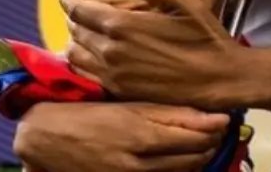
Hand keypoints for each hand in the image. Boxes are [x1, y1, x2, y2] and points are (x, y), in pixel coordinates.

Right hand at [13, 102, 228, 171]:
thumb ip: (169, 112)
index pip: (195, 135)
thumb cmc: (91, 114)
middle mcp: (138, 158)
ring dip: (198, 160)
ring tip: (204, 148)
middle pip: (192, 156)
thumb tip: (208, 116)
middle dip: (210, 145)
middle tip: (217, 133)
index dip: (215, 129)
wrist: (46, 137)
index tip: (224, 120)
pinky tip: (182, 164)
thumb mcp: (130, 105)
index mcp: (141, 131)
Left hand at [62, 0, 241, 108]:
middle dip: (74, 13)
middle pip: (74, 28)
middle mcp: (109, 50)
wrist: (217, 79)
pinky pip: (84, 72)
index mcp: (123, 25)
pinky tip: (92, 53)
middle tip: (81, 5)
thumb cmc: (204, 36)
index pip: (79, 8)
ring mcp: (111, 74)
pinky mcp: (117, 90)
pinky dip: (81, 58)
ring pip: (74, 52)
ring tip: (85, 28)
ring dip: (75, 36)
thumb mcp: (186, 1)